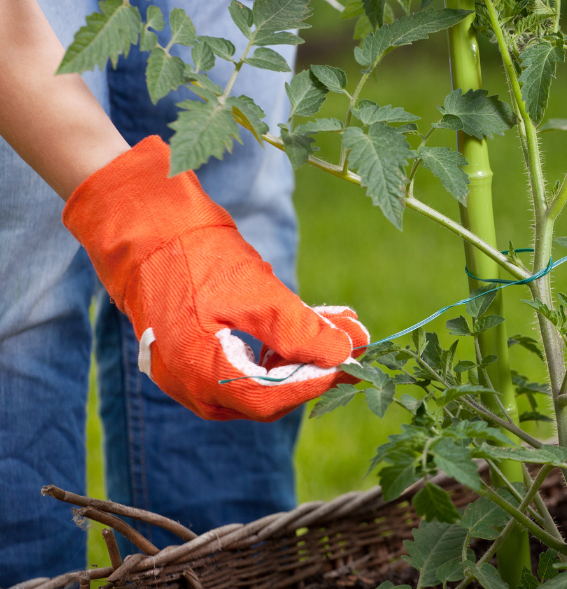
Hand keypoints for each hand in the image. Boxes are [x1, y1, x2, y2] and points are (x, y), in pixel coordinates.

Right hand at [64, 137, 368, 420]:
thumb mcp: (257, 293)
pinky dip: (280, 348)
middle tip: (356, 335)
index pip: (274, 400)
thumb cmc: (197, 258)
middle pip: (270, 396)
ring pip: (262, 381)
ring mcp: (190, 377)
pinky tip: (306, 321)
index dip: (318, 381)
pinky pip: (246, 367)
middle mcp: (192, 388)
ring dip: (304, 354)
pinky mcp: (196, 360)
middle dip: (317, 365)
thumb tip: (347, 353)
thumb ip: (301, 330)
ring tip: (340, 321)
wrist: (146, 231)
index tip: (354, 358)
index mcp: (201, 376)